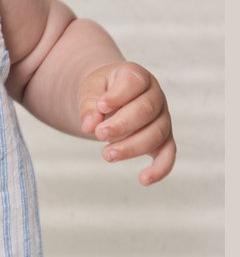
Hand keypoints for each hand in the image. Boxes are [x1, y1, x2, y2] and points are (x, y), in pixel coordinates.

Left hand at [79, 62, 175, 184]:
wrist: (110, 97)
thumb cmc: (102, 91)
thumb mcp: (90, 90)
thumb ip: (89, 105)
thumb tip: (89, 126)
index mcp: (136, 76)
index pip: (134, 83)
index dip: (118, 96)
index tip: (100, 105)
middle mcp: (155, 95)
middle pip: (146, 110)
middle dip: (122, 125)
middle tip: (99, 135)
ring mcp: (162, 117)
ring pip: (156, 134)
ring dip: (132, 147)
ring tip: (106, 155)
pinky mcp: (163, 138)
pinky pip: (168, 154)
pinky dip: (160, 168)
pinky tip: (144, 180)